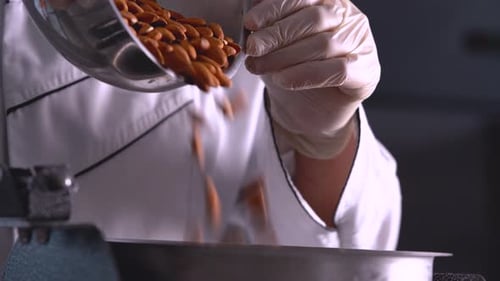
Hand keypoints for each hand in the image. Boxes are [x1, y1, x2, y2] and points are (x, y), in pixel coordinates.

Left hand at [244, 0, 379, 158]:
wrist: (310, 112)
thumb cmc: (293, 70)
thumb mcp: (274, 46)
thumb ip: (267, 27)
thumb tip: (249, 13)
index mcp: (329, 2)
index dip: (275, 8)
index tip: (250, 23)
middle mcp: (349, 18)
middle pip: (314, 19)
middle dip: (277, 33)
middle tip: (253, 49)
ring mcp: (362, 44)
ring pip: (324, 45)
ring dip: (285, 57)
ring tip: (259, 67)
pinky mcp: (366, 72)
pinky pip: (337, 71)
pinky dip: (306, 75)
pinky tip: (283, 80)